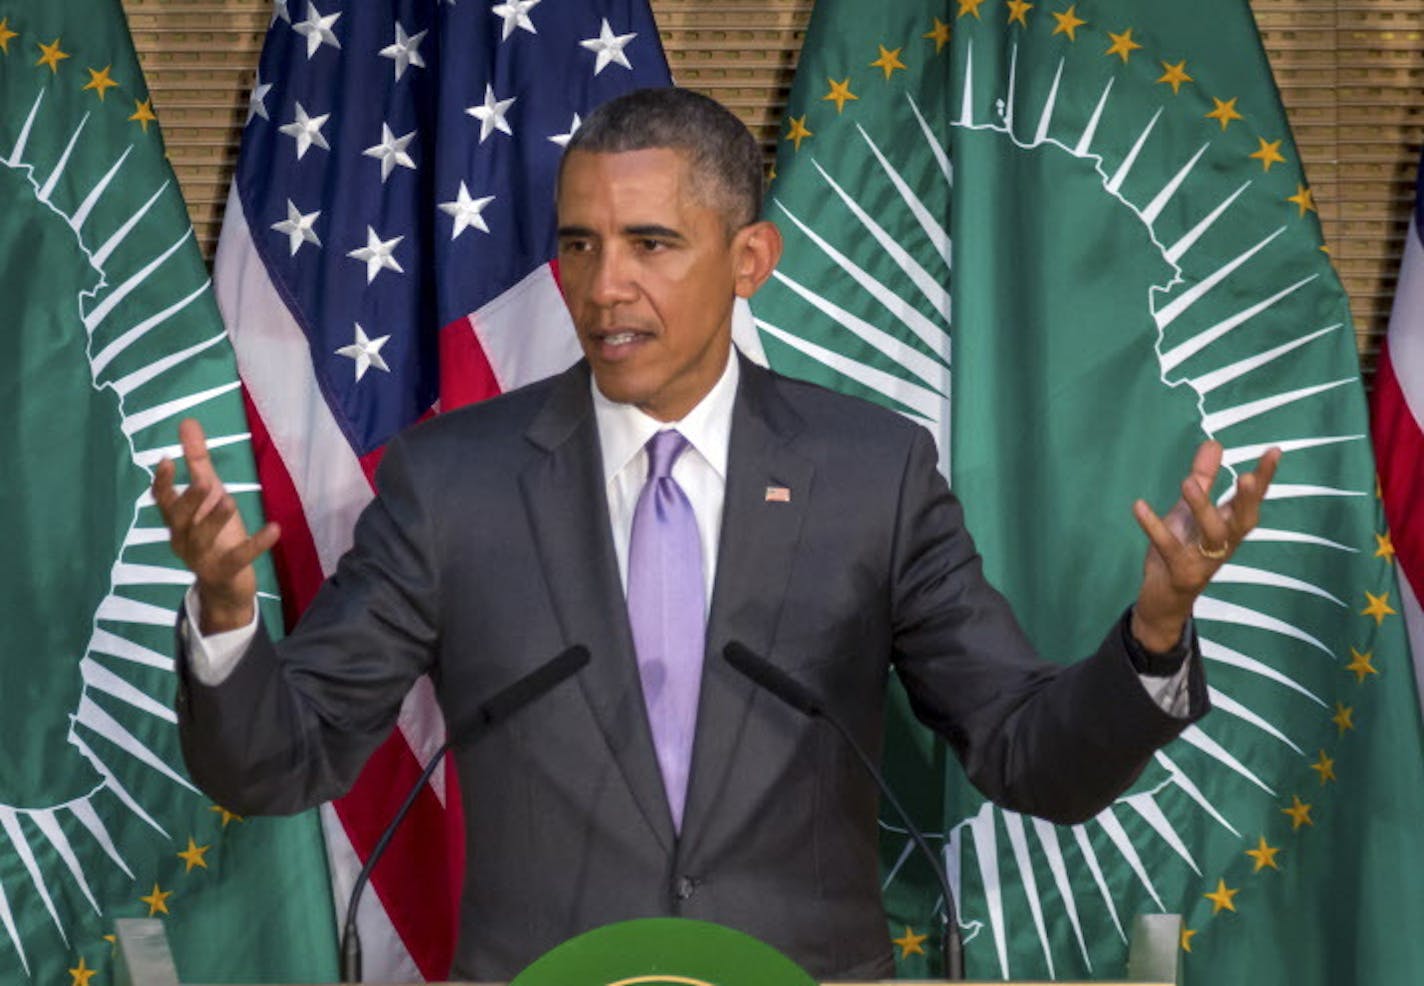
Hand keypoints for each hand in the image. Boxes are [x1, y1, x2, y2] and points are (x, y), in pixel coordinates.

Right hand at [152, 418, 279, 634]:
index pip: (163, 501)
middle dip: (189, 499)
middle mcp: (183, 539)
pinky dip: (256, 543)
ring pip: (202, 538)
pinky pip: (239, 557)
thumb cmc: (214, 532)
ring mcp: (202, 558)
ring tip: (230, 500)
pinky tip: (274, 528)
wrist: (225, 585)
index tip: (167, 459)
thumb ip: (198, 461)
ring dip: (214, 519)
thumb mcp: (209, 495)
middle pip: (179, 519)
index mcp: (178, 520)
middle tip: (204, 481)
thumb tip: (187, 421)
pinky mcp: (225, 571)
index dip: (163, 482)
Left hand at [1130, 439, 1280, 651]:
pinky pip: (1170, 548)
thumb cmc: (1181, 549)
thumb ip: (1203, 478)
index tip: (1275, 451)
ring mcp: (1204, 561)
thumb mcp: (1190, 511)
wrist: (1162, 599)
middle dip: (1248, 500)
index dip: (1265, 479)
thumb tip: (1214, 442)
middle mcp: (1223, 544)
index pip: (1251, 500)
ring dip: (1202, 508)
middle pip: (1243, 521)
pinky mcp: (1181, 574)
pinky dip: (1155, 527)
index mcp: (1228, 527)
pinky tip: (1139, 506)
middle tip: (1246, 476)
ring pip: (1212, 535)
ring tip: (1187, 482)